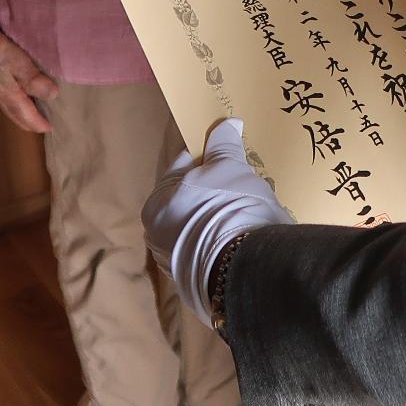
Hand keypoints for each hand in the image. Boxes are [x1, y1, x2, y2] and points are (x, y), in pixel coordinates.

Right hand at [0, 0, 56, 133]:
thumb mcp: (15, 60)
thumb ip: (32, 79)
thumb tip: (52, 95)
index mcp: (3, 90)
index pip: (22, 113)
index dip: (36, 122)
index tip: (49, 129)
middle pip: (12, 110)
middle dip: (26, 119)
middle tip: (41, 125)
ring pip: (6, 100)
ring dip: (19, 107)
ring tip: (32, 108)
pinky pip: (1, 89)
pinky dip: (13, 94)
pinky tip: (16, 86)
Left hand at [144, 119, 293, 319]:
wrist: (242, 269)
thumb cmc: (228, 207)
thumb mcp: (229, 167)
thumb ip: (223, 144)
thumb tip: (226, 123)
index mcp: (156, 202)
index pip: (182, 166)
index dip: (207, 156)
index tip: (228, 153)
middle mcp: (156, 233)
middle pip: (189, 198)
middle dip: (213, 189)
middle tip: (241, 181)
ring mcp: (174, 261)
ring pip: (200, 225)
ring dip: (219, 216)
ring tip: (248, 210)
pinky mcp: (195, 281)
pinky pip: (210, 248)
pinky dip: (224, 239)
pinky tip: (244, 235)